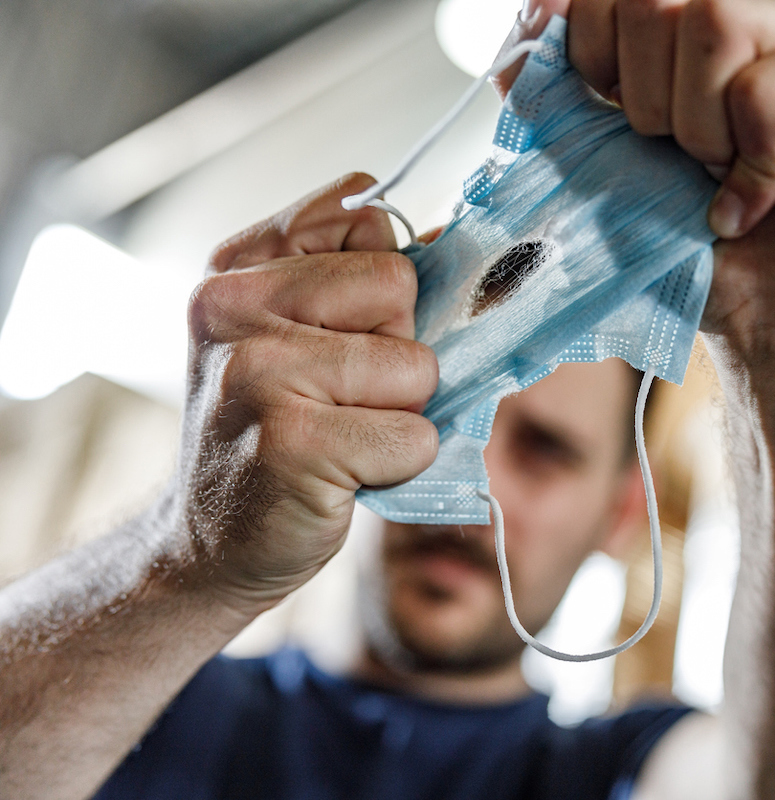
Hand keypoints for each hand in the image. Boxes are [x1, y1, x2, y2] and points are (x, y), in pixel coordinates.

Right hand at [176, 173, 438, 612]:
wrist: (212, 540)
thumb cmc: (276, 429)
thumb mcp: (296, 333)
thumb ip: (359, 274)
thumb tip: (452, 239)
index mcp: (238, 265)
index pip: (365, 217)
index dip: (381, 284)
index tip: (344, 331)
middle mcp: (233, 305)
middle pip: (398, 285)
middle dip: (396, 348)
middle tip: (341, 396)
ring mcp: (257, 372)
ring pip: (416, 366)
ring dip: (400, 412)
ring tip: (340, 436)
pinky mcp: (293, 443)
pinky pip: (415, 436)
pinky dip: (400, 464)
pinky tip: (342, 474)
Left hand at [503, 0, 774, 358]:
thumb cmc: (710, 257)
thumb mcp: (616, 179)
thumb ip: (569, 108)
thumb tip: (519, 49)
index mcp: (696, 30)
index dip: (586, 38)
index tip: (598, 104)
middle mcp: (758, 15)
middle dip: (642, 99)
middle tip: (679, 166)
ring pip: (716, 19)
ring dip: (698, 125)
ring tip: (718, 179)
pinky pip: (773, 88)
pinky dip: (754, 161)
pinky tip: (758, 201)